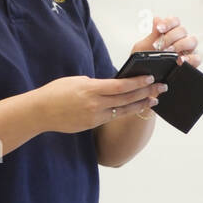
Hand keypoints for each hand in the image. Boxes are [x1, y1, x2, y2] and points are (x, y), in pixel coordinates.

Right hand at [38, 74, 164, 133]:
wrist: (40, 112)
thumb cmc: (56, 92)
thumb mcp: (77, 81)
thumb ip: (96, 84)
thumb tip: (112, 86)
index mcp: (91, 89)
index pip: (121, 86)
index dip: (138, 83)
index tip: (151, 78)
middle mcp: (95, 104)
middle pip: (127, 98)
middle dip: (147, 93)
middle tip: (161, 88)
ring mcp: (94, 116)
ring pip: (123, 110)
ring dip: (141, 105)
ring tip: (154, 100)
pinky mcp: (92, 124)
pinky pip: (113, 117)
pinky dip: (126, 112)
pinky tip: (135, 108)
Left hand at [131, 15, 200, 67]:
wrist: (144, 79)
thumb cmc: (145, 61)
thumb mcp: (143, 48)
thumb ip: (151, 35)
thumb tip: (157, 19)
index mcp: (169, 32)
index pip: (174, 21)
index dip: (168, 23)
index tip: (159, 29)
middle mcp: (180, 39)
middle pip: (182, 30)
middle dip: (170, 37)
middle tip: (159, 46)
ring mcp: (187, 51)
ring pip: (192, 41)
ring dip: (180, 45)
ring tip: (169, 52)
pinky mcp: (191, 63)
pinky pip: (197, 58)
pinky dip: (190, 58)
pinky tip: (180, 61)